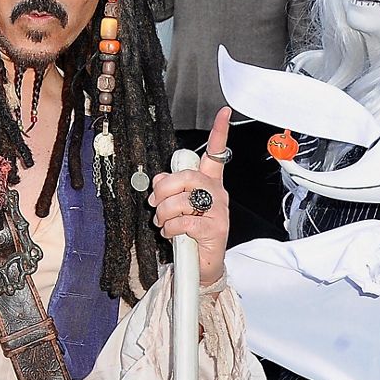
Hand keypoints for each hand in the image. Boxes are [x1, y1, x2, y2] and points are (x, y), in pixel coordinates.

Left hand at [148, 108, 231, 285]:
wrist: (202, 266)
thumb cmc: (190, 233)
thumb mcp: (176, 207)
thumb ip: (169, 189)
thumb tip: (159, 181)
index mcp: (209, 184)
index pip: (216, 154)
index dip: (220, 133)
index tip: (224, 113)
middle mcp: (217, 194)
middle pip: (189, 176)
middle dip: (165, 189)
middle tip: (156, 202)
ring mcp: (219, 211)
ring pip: (182, 200)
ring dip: (164, 214)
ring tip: (164, 223)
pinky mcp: (215, 229)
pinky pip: (185, 221)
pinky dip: (171, 229)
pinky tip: (173, 234)